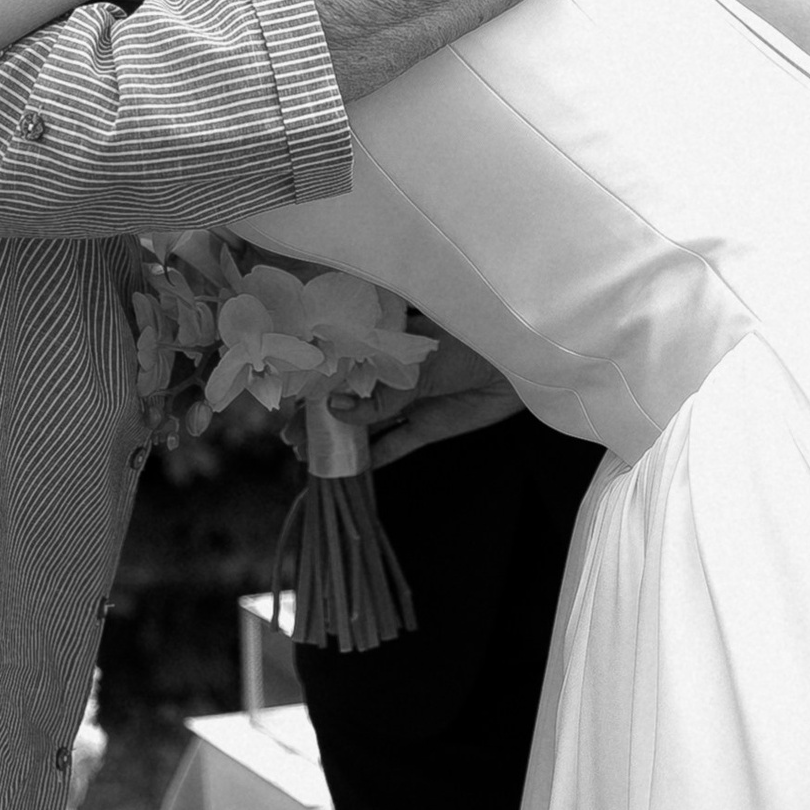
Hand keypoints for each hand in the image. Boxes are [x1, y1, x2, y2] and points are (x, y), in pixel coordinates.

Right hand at [279, 322, 520, 470]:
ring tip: (309, 455)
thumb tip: (336, 409)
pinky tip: (347, 469)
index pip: (342, 363)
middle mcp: (394, 373)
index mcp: (388, 343)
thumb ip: (382, 391)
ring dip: (338, 440)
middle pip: (348, 399)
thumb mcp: (422, 363)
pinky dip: (371, 458)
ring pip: (365, 425)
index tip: (289, 399)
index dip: (315, 382)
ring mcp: (410, 402)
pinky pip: (394, 445)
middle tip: (292, 439)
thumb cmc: (474, 341)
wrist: (521, 363)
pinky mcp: (428, 428)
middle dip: (319, 418)